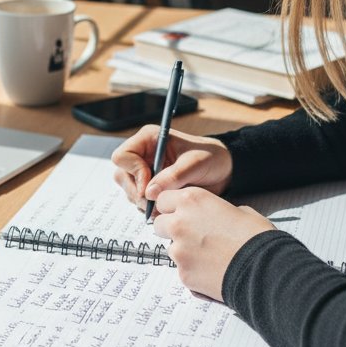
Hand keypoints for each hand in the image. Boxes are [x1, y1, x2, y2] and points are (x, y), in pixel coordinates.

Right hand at [111, 126, 232, 211]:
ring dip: (143, 201)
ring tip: (164, 204)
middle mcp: (142, 154)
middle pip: (121, 175)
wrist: (223, 170)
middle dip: (136, 191)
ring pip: (128, 189)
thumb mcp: (194, 164)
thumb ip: (173, 177)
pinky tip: (165, 206)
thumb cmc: (211, 158)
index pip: (123, 156)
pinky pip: (138, 200)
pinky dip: (149, 207)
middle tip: (155, 202)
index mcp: (149, 139)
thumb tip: (149, 192)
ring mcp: (145, 171)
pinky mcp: (150, 186)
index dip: (133, 172)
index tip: (150, 186)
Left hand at [152, 187, 272, 300]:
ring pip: (170, 248)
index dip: (171, 207)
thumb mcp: (238, 210)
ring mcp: (179, 250)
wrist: (265, 269)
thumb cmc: (256, 238)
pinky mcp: (182, 273)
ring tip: (209, 255)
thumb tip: (213, 217)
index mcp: (192, 200)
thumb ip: (215, 211)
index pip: (163, 199)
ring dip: (183, 250)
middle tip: (191, 235)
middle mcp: (179, 222)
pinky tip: (213, 269)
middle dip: (171, 229)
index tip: (178, 213)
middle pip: (159, 224)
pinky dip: (193, 269)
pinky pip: (182, 269)